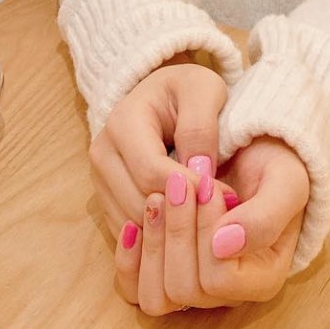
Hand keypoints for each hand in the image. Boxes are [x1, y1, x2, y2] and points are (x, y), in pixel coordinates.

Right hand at [89, 62, 227, 235]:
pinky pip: (131, 234)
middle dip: (183, 215)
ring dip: (172, 231)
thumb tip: (199, 174)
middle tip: (223, 217)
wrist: (163, 94)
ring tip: (210, 223)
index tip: (228, 197)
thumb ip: (201, 128)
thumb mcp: (203, 91)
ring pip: (134, 224)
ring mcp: (100, 180)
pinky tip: (190, 228)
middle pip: (139, 204)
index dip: (191, 189)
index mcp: (122, 122)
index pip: (151, 172)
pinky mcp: (107, 200)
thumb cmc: (187, 90)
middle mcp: (103, 153)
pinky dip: (160, 238)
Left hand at [114, 135, 309, 314]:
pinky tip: (134, 221)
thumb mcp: (286, 181)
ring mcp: (195, 283)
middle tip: (178, 181)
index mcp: (262, 277)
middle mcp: (227, 292)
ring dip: (154, 241)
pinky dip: (129, 257)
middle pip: (184, 289)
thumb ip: (265, 216)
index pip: (219, 279)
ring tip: (158, 197)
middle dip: (177, 231)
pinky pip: (134, 288)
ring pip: (156, 296)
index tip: (206, 184)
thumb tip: (223, 245)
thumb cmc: (273, 165)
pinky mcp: (167, 270)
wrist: (252, 151)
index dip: (207, 230)